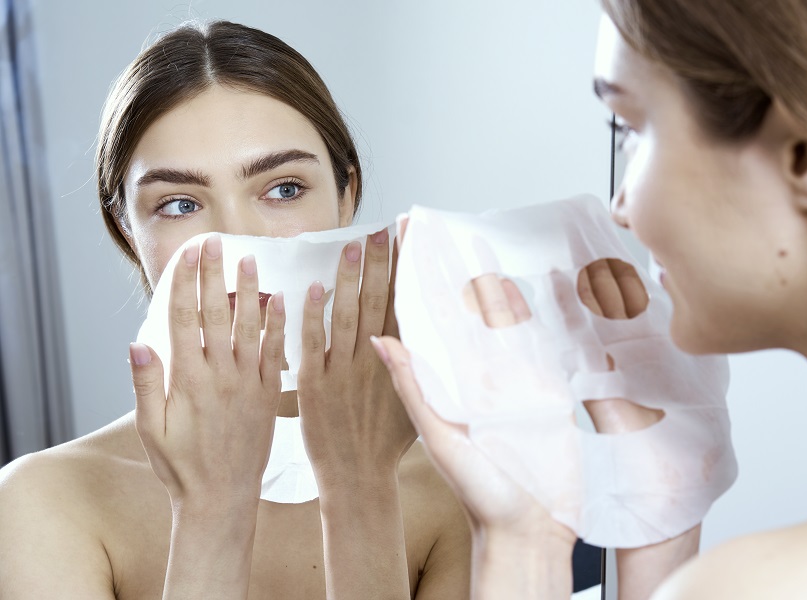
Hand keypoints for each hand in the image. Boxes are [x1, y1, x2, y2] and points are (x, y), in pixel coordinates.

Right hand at [129, 234, 285, 509]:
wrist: (222, 498)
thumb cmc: (181, 467)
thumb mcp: (151, 430)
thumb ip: (146, 386)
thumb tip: (137, 344)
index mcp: (188, 380)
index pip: (185, 319)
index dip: (186, 282)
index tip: (190, 252)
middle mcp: (220, 375)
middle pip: (217, 313)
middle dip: (215, 274)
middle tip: (217, 240)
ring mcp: (248, 383)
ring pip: (250, 327)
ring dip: (250, 291)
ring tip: (251, 258)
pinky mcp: (269, 395)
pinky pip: (277, 353)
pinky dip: (279, 325)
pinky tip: (283, 300)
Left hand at [298, 228, 415, 488]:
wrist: (358, 479)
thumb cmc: (386, 443)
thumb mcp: (416, 403)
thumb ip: (415, 364)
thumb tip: (423, 331)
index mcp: (400, 362)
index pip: (404, 304)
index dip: (405, 270)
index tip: (408, 239)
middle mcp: (374, 360)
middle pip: (379, 302)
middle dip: (382, 263)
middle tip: (384, 229)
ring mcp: (344, 371)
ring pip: (348, 315)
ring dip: (351, 278)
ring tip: (354, 245)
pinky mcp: (314, 384)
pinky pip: (313, 344)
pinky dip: (313, 316)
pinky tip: (315, 288)